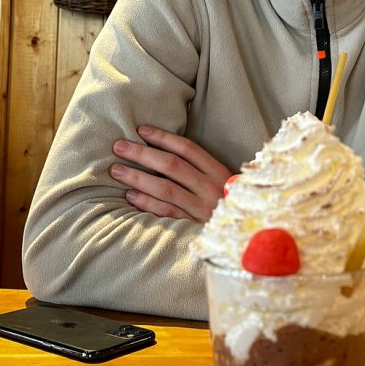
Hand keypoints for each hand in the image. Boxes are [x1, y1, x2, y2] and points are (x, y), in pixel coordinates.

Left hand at [110, 126, 232, 221]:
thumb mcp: (223, 183)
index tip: (141, 130)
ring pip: (165, 188)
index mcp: (218, 172)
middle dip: (142, 154)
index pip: (188, 149)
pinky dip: (147, 203)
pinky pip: (166, 212)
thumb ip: (201, 170)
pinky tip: (130, 196)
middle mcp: (210, 187)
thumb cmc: (230, 205)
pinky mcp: (192, 226)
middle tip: (119, 146)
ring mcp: (201, 208)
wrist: (248, 235)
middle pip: (172, 165)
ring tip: (116, 170)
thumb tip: (164, 152)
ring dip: (138, 177)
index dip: (163, 137)